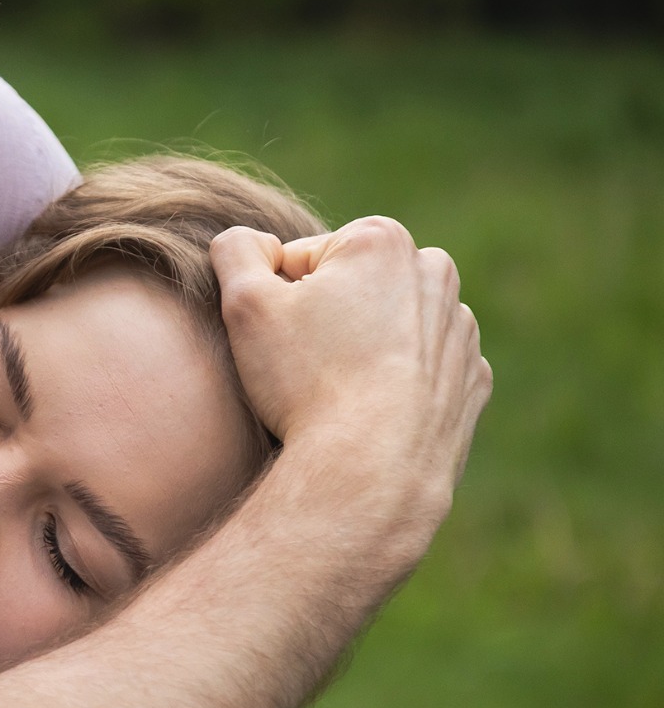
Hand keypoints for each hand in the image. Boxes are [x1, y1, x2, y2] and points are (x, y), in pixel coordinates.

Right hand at [211, 216, 491, 544]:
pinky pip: (421, 369)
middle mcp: (433, 272)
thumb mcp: (245, 303)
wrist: (371, 467)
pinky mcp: (471, 378)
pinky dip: (397, 383)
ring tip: (337, 392)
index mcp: (381, 241)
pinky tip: (372, 412)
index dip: (277, 300)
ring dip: (361, 348)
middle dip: (326, 316)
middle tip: (304, 366)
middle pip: (351, 287)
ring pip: (388, 327)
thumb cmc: (306, 381)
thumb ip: (235, 250)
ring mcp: (460, 328)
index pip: (302, 259)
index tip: (281, 340)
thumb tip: (251, 241)